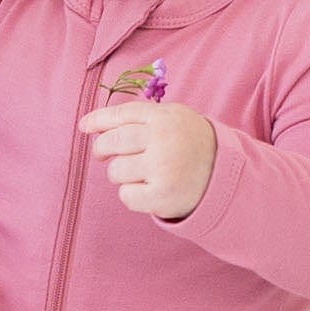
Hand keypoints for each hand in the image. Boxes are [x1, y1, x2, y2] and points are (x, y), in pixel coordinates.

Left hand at [75, 98, 215, 219]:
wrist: (225, 176)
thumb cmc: (192, 145)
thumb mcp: (174, 119)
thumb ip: (141, 118)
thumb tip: (94, 126)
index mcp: (165, 117)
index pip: (122, 114)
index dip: (98, 120)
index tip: (83, 126)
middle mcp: (163, 140)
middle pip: (111, 143)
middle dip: (102, 150)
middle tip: (103, 155)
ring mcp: (162, 168)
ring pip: (115, 171)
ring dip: (122, 175)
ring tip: (143, 174)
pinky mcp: (162, 195)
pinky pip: (126, 196)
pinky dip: (132, 196)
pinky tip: (149, 191)